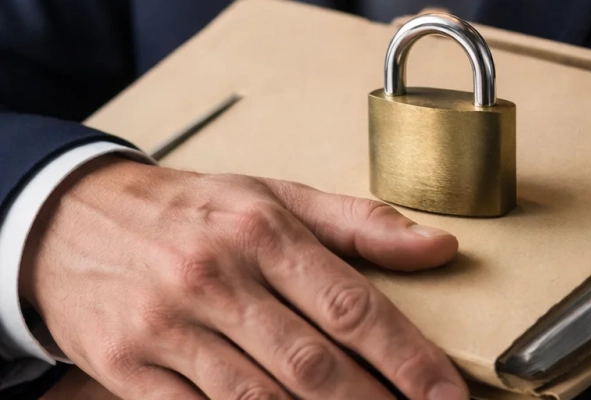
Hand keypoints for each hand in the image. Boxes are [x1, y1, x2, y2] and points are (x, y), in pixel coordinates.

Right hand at [20, 156, 466, 399]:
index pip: (351, 304)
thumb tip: (440, 246)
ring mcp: (169, 326)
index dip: (407, 357)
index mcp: (261, 230)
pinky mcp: (129, 366)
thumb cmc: (191, 210)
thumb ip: (360, 224)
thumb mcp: (274, 196)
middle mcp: (216, 277)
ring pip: (258, 398)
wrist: (73, 219)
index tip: (446, 392)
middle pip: (311, 363)